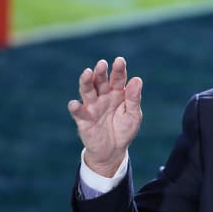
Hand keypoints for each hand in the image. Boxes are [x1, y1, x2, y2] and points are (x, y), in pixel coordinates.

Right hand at [68, 57, 142, 176]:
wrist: (114, 151)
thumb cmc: (124, 130)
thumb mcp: (134, 115)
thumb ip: (134, 98)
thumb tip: (137, 79)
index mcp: (118, 93)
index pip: (118, 79)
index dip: (118, 70)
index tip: (119, 61)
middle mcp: (103, 97)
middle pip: (101, 81)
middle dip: (101, 72)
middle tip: (102, 64)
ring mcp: (92, 107)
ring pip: (88, 91)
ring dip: (86, 82)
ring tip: (87, 73)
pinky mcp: (84, 120)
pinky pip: (78, 112)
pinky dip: (76, 108)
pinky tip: (75, 103)